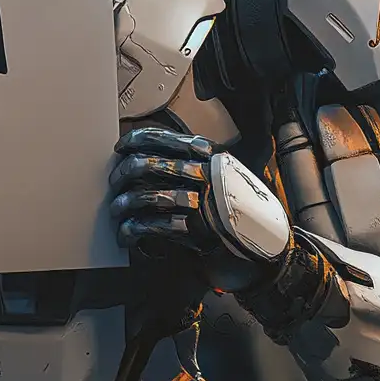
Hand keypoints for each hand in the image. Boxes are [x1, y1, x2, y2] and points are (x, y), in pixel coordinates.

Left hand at [109, 127, 291, 289]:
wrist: (265, 242)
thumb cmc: (240, 208)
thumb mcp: (223, 174)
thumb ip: (196, 163)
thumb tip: (154, 156)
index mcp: (209, 154)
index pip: (164, 138)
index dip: (136, 141)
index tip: (121, 149)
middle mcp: (204, 172)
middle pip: (150, 164)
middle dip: (123, 174)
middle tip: (114, 183)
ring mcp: (201, 201)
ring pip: (148, 195)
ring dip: (124, 205)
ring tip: (117, 212)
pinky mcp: (195, 230)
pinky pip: (154, 225)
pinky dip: (134, 229)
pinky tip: (127, 233)